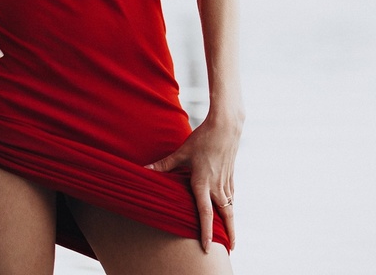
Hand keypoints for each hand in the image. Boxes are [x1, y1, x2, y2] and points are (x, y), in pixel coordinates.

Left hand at [147, 112, 242, 251]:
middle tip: (230, 249)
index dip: (206, 232)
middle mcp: (217, 185)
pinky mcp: (230, 175)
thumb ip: (164, 165)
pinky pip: (231, 195)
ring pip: (230, 206)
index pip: (205, 213)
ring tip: (232, 236)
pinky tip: (229, 209)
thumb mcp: (182, 152)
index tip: (208, 247)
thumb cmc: (202, 138)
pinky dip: (230, 206)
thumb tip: (144, 170)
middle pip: (225, 215)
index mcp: (203, 183)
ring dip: (231, 222)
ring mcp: (226, 180)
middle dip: (229, 233)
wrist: (227, 125)